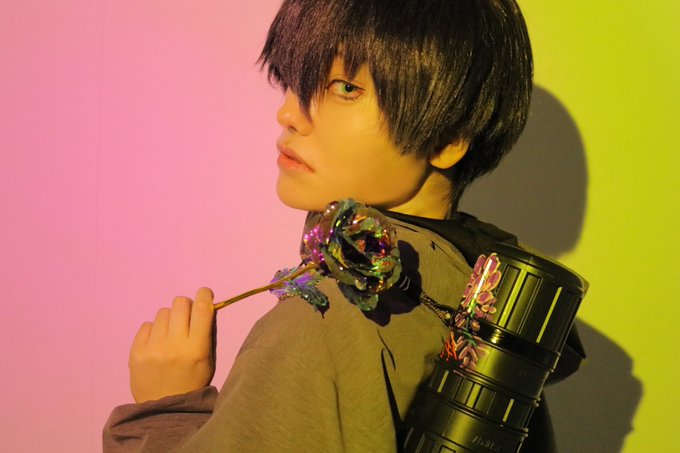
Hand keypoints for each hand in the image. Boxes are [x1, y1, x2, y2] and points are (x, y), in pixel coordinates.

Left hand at [129, 287, 215, 402]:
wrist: (163, 410)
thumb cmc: (192, 383)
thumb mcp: (208, 361)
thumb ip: (206, 333)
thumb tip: (204, 305)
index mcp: (196, 348)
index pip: (201, 309)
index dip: (204, 295)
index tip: (204, 293)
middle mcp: (174, 345)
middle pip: (180, 304)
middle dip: (186, 307)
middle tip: (186, 319)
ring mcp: (153, 348)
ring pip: (162, 313)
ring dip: (169, 320)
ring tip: (169, 336)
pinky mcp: (136, 352)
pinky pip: (146, 325)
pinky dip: (153, 331)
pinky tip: (157, 344)